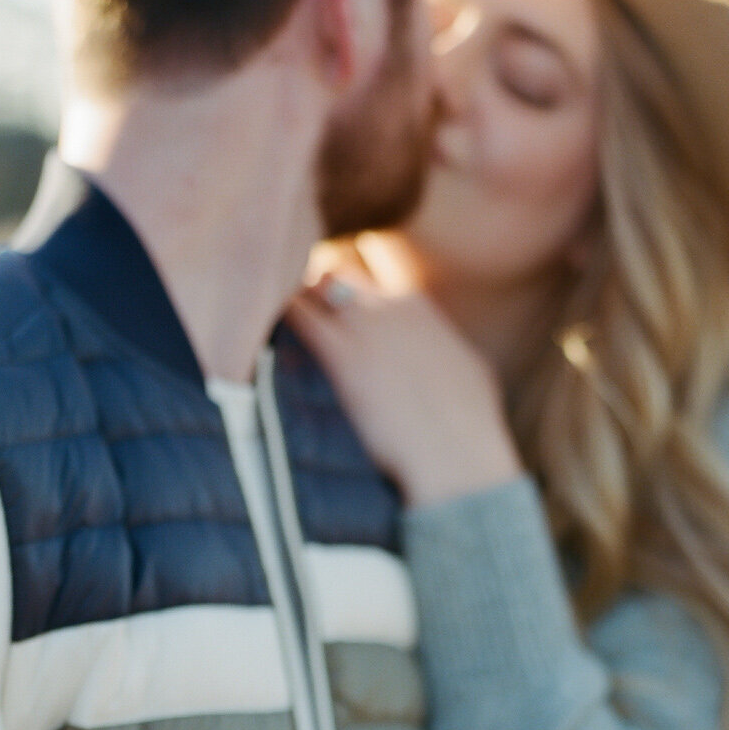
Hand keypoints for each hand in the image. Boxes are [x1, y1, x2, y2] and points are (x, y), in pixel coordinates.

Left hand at [288, 245, 521, 508]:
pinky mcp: (340, 354)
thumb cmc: (472, 427)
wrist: (457, 452)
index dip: (340, 297)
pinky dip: (275, 318)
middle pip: (332, 277)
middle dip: (310, 296)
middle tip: (289, 324)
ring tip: (267, 327)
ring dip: (292, 306)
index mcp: (416, 307)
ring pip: (312, 288)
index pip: (364, 279)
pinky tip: (256, 333)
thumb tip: (445, 356)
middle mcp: (387, 305)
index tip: (326, 316)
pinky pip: (295, 315)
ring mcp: (364, 325)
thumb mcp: (469, 373)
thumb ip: (445, 352)